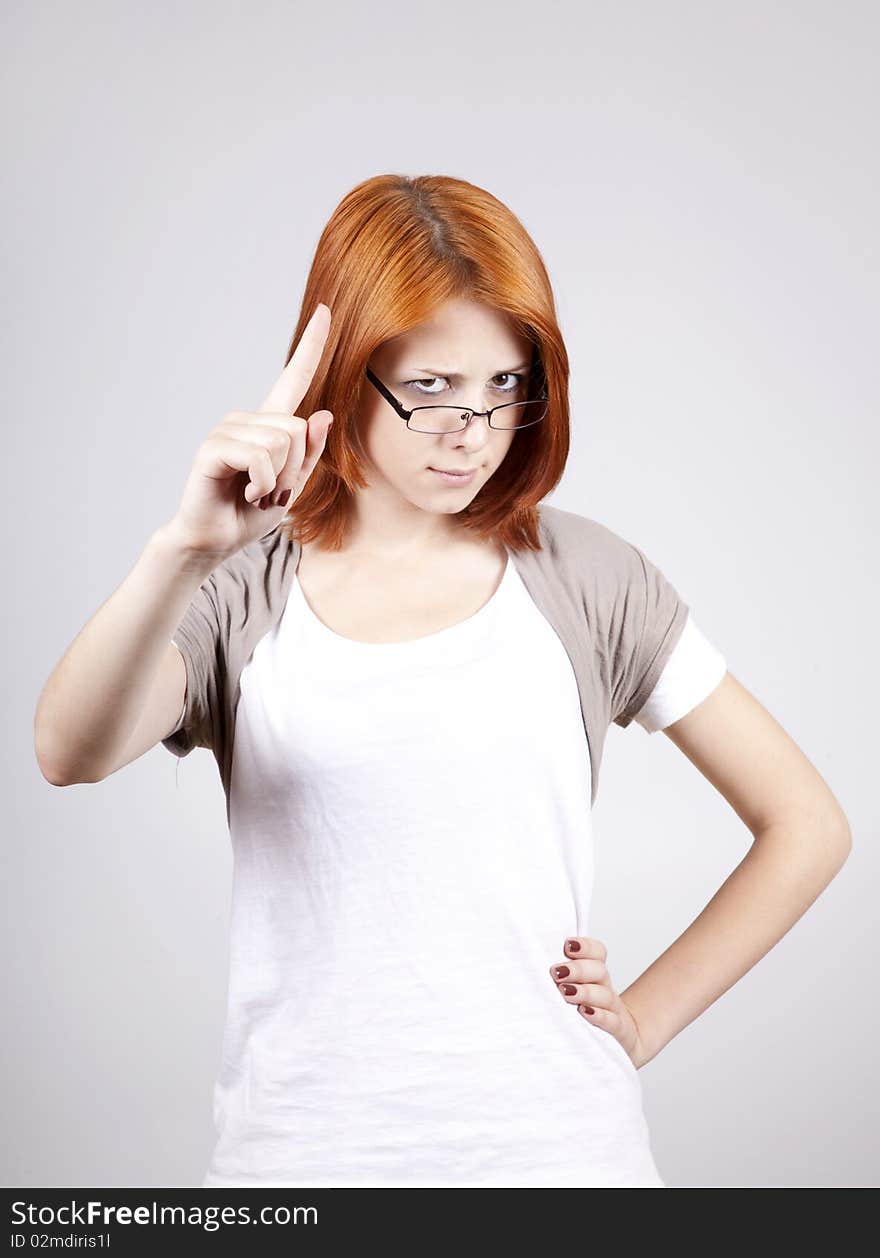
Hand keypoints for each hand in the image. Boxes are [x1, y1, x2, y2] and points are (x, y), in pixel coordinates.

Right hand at [165, 302, 334, 559]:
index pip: (294, 377)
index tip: (324, 311)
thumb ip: (308, 454)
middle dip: (294, 470)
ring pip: (281, 444)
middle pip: (298, 428)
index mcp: (269, 425)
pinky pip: (258, 458)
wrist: (214, 540)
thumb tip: (321, 415)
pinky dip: (261, 484)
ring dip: (278, 481)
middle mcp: (247, 420)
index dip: (311, 345)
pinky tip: (245, 493)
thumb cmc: (249, 513)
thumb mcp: (292, 487)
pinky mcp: (213, 447)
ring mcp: (227, 430)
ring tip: (256, 493)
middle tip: (272, 491)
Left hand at [549, 935, 646, 1068]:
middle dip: (578, 969)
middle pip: (599, 970)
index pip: (597, 952)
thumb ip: (557, 979)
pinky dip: (599, 1016)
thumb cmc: (585, 1014)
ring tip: (566, 992)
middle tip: (557, 973)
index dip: (585, 946)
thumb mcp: (572, 993)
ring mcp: (613, 1010)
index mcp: (594, 975)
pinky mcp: (618, 1031)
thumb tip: (528, 966)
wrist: (618, 1044)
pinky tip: (585, 1013)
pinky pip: (612, 1021)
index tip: (567, 945)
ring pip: (604, 994)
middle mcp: (604, 988)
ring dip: (584, 991)